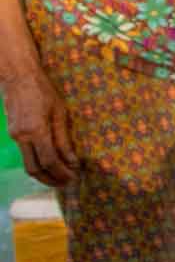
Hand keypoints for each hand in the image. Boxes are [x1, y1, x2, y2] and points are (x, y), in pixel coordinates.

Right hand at [2, 70, 77, 185]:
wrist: (18, 77)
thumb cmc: (43, 91)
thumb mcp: (60, 112)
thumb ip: (64, 138)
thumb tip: (73, 160)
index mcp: (36, 131)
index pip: (50, 161)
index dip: (62, 172)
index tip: (74, 178)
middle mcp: (22, 137)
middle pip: (35, 169)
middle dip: (51, 180)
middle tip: (67, 184)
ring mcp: (15, 136)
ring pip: (28, 164)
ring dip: (43, 175)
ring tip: (59, 178)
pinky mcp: (13, 134)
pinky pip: (25, 154)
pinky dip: (37, 162)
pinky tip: (49, 163)